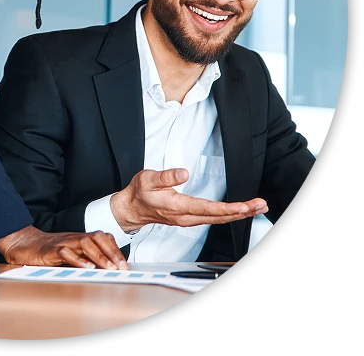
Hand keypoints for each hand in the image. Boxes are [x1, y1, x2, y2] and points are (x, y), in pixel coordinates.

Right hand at [0, 225, 129, 269]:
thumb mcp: (69, 255)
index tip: (125, 265)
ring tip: (109, 268)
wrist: (23, 243)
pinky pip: (66, 252)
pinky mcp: (51, 250)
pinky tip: (86, 268)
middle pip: (97, 238)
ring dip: (99, 256)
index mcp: (79, 239)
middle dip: (112, 252)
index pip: (102, 238)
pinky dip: (77, 260)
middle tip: (121, 267)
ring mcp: (63, 242)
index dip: (115, 250)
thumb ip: (84, 259)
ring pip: (85, 243)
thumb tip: (104, 270)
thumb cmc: (46, 250)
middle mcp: (74, 238)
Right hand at [110, 168, 267, 232]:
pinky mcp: (190, 218)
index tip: (245, 206)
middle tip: (260, 205)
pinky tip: (237, 211)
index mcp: (178, 207)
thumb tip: (184, 173)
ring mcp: (189, 219)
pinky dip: (229, 215)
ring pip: (219, 219)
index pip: (208, 209)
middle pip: (219, 217)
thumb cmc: (140, 193)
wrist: (132, 208)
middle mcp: (186, 217)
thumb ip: (166, 176)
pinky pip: (214, 219)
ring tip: (256, 207)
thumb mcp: (148, 179)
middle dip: (242, 212)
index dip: (228, 208)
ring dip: (239, 214)